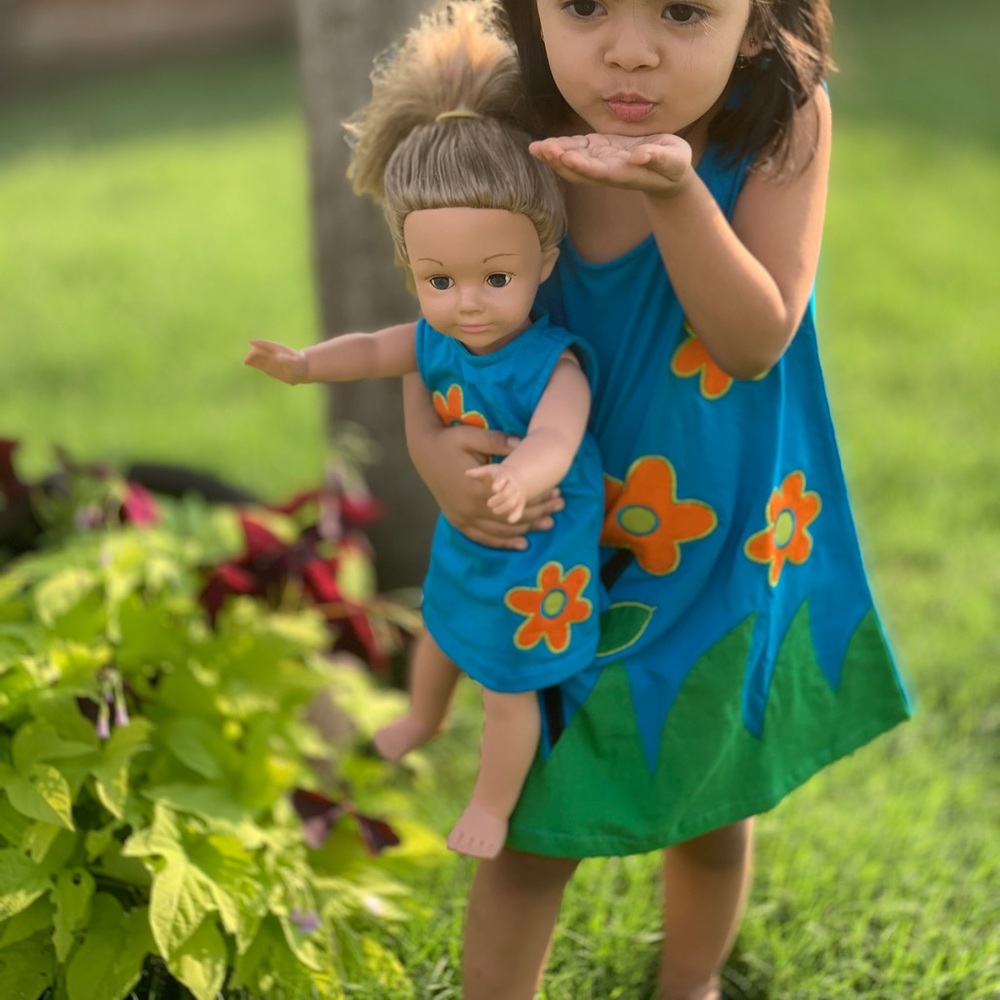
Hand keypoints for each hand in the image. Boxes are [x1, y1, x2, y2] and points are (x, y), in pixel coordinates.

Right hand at [244, 339, 308, 384]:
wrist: (302, 370)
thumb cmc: (299, 366)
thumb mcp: (294, 363)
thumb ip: (286, 360)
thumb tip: (277, 357)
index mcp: (278, 350)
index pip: (266, 344)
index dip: (259, 343)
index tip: (251, 342)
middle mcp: (271, 354)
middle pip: (259, 351)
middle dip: (253, 354)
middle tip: (248, 359)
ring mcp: (269, 360)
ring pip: (256, 357)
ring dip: (250, 358)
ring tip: (245, 362)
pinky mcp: (267, 368)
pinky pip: (257, 364)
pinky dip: (252, 363)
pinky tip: (246, 363)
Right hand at [404, 375, 563, 549]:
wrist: (422, 451)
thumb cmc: (449, 441)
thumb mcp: (472, 436)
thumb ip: (497, 441)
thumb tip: (522, 443)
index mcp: (477, 490)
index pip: (516, 498)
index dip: (538, 496)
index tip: (557, 491)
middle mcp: (470, 509)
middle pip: (512, 517)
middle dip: (539, 512)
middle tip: (560, 506)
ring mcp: (463, 518)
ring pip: (501, 530)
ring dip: (527, 528)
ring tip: (549, 523)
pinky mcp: (458, 521)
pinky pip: (483, 538)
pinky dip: (503, 542)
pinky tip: (522, 543)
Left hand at [466, 463, 528, 523]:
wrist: (516, 477)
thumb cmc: (497, 475)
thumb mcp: (489, 471)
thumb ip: (479, 473)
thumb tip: (467, 473)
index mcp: (504, 476)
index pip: (502, 479)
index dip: (499, 483)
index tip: (493, 488)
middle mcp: (512, 485)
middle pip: (507, 493)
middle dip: (499, 499)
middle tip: (489, 504)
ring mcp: (517, 495)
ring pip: (513, 502)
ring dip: (504, 507)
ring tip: (494, 511)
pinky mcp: (519, 504)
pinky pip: (519, 510)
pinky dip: (515, 516)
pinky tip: (509, 520)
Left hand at [530, 132, 692, 195]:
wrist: (668, 172)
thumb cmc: (675, 165)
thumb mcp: (675, 160)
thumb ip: (658, 158)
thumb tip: (639, 156)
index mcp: (624, 174)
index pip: (600, 172)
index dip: (583, 166)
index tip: (567, 157)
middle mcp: (608, 171)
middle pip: (579, 171)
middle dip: (560, 161)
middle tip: (542, 150)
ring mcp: (601, 162)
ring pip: (573, 162)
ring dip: (554, 156)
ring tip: (535, 148)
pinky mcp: (599, 151)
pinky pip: (576, 151)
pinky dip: (559, 148)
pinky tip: (542, 145)